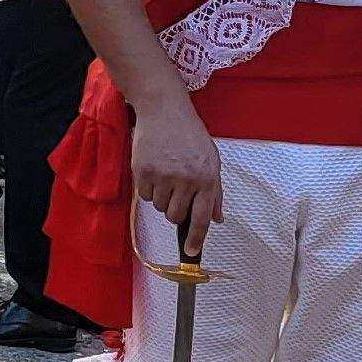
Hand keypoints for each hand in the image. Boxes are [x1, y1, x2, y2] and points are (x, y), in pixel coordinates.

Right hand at [132, 93, 223, 256]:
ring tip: (167, 173)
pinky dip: (149, 188)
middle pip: (176, 217)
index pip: (202, 218)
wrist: (164, 109)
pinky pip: (146, 196)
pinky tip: (155, 169)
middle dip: (176, 210)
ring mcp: (164, 176)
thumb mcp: (211, 160)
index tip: (191, 251)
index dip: (196, 239)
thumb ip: (215, 192)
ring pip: (160, 208)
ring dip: (163, 197)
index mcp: (207, 177)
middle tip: (177, 190)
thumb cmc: (189, 134)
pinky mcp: (144, 171)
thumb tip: (217, 218)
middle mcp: (186, 179)